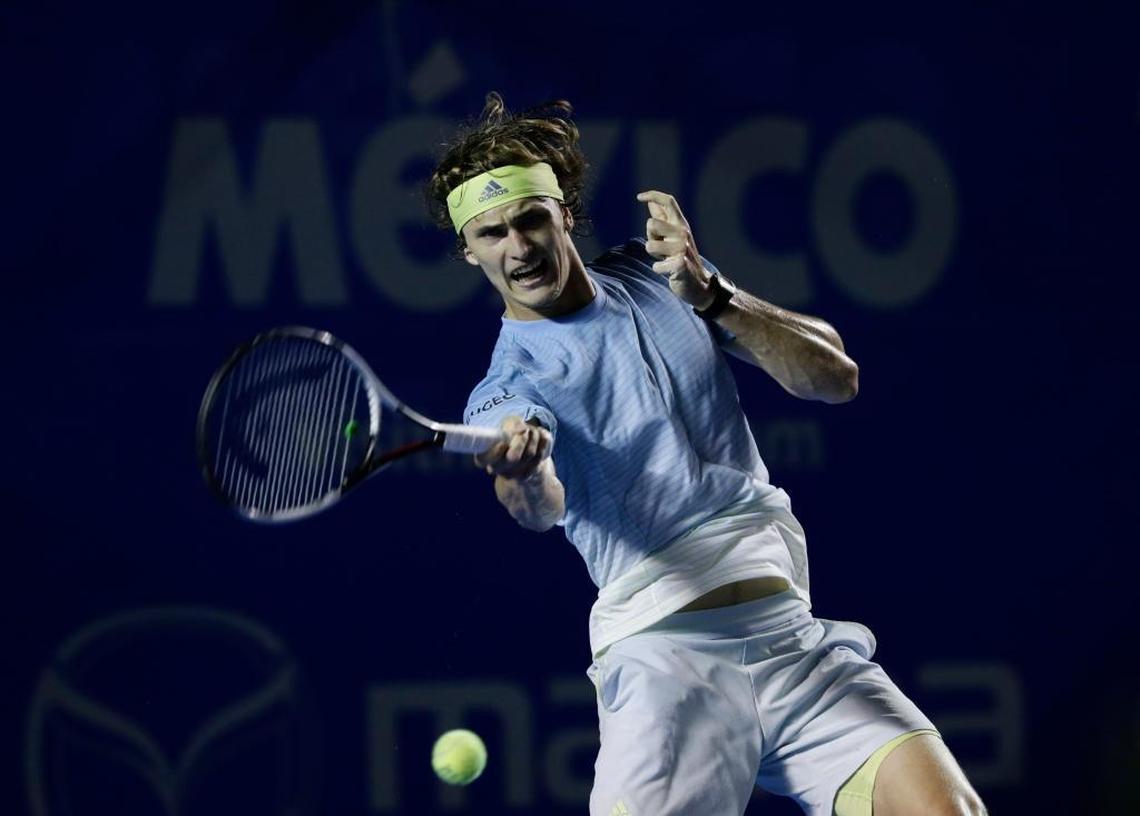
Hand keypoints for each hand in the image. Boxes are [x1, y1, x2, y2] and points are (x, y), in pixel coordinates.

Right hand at [473, 415, 551, 479]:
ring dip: (534, 436)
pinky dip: (543, 442)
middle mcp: (498, 469)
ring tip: (532, 430)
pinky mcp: (531, 473)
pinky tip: (540, 437)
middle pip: (513, 458)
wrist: (523, 448)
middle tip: (525, 429)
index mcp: (485, 457)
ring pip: (529, 454)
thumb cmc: (510, 433)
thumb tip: (522, 428)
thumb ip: (512, 423)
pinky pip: (541, 455)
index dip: (496, 452)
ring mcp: (515, 474)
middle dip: (521, 440)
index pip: (486, 459)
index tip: (504, 442)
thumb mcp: (507, 424)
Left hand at [637, 190, 713, 309]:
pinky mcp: (680, 265)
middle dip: (650, 237)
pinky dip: (659, 270)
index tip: (639, 197)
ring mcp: (683, 248)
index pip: (668, 202)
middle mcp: (683, 233)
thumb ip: (663, 219)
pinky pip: (656, 266)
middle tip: (661, 248)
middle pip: (651, 223)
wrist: (699, 284)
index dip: (653, 195)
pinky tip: (669, 271)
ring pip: (650, 245)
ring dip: (654, 255)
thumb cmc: (680, 257)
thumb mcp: (673, 235)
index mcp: (681, 224)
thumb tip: (650, 202)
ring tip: (665, 259)